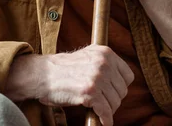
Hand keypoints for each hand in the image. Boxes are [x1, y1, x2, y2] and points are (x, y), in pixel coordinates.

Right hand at [8, 46, 133, 125]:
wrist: (44, 74)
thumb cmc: (64, 68)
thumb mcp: (88, 56)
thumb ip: (104, 63)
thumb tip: (119, 79)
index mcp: (106, 52)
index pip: (128, 75)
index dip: (120, 86)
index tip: (112, 92)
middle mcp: (104, 63)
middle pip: (122, 91)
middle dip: (113, 99)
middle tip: (102, 102)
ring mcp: (98, 77)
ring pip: (115, 102)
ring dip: (108, 110)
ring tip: (98, 109)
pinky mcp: (90, 92)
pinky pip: (106, 112)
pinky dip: (105, 119)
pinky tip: (102, 121)